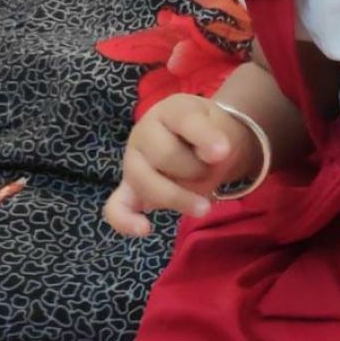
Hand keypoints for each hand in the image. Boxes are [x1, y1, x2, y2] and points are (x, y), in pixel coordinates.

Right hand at [102, 94, 261, 237]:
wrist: (202, 144)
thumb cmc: (211, 134)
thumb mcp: (222, 129)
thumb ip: (217, 139)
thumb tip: (215, 156)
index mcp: (171, 111)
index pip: (185, 122)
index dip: (204, 138)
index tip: (223, 152)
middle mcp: (144, 133)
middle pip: (165, 156)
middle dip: (196, 170)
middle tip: (211, 172)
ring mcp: (133, 161)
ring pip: (145, 182)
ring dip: (178, 197)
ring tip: (204, 206)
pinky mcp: (129, 188)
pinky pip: (116, 207)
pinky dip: (125, 220)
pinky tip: (144, 229)